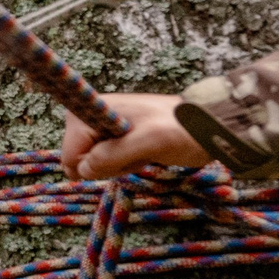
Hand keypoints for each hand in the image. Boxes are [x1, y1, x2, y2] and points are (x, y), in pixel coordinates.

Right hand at [61, 93, 207, 179]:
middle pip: (79, 157)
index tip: (119, 159)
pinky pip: (105, 160)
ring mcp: (103, 126)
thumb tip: (82, 170)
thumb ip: (112, 155)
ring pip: (92, 162)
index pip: (70, 150)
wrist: (208, 126)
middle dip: (105, 164)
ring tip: (142, 153)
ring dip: (117, 165)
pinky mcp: (115, 136)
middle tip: (135, 155)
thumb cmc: (181, 130)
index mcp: (93, 109)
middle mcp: (91, 115)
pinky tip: (142, 154)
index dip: (90, 164)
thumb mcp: (149, 142)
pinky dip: (123, 164)